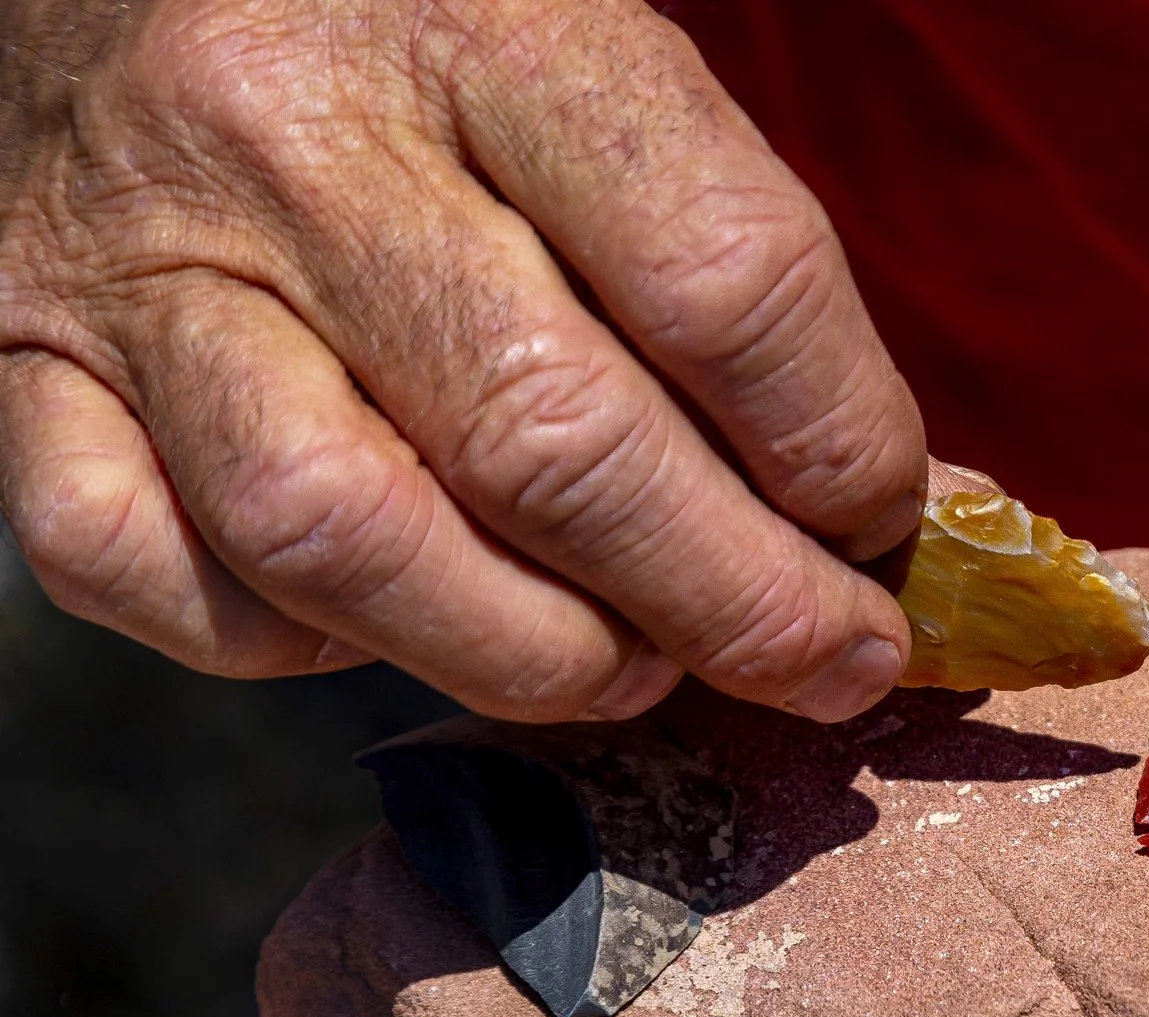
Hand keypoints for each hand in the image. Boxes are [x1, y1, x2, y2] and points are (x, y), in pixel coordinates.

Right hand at [0, 0, 922, 721]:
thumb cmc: (415, 41)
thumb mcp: (593, 69)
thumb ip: (733, 267)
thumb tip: (901, 514)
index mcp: (489, 28)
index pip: (720, 282)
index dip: (841, 447)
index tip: (887, 523)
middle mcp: (296, 142)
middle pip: (556, 446)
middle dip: (739, 604)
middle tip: (830, 658)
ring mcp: (141, 269)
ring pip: (353, 541)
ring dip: (538, 653)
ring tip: (636, 663)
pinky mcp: (19, 367)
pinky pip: (153, 573)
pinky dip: (295, 641)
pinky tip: (396, 615)